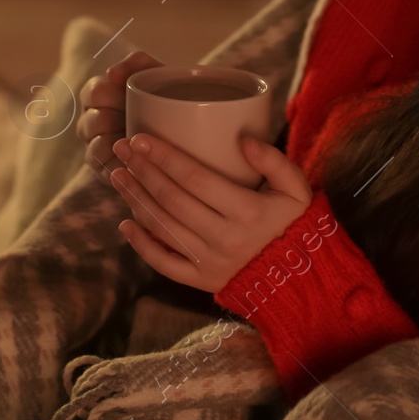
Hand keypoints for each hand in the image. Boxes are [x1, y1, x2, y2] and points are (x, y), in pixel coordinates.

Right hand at [77, 50, 163, 188]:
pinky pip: (104, 170)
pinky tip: (134, 161)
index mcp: (101, 97)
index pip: (92, 93)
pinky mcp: (107, 171)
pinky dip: (118, 165)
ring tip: (133, 140)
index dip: (107, 93)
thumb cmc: (167, 97)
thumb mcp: (157, 74)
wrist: (189, 129)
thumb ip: (137, 62)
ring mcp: (98, 148)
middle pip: (89, 122)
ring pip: (94, 148)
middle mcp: (94, 122)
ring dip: (114, 144)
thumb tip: (112, 73)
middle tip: (131, 117)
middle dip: (110, 119)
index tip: (125, 91)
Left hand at [109, 131, 312, 292]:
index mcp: (247, 211)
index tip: (141, 139)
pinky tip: (125, 224)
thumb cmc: (295, 225)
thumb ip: (274, 161)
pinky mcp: (201, 280)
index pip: (195, 179)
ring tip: (118, 175)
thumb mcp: (296, 189)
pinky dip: (141, 245)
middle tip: (121, 149)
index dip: (164, 157)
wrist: (299, 279)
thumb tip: (243, 139)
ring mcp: (210, 262)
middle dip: (142, 171)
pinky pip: (164, 263)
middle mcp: (224, 237)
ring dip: (136, 199)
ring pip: (163, 227)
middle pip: (172, 199)